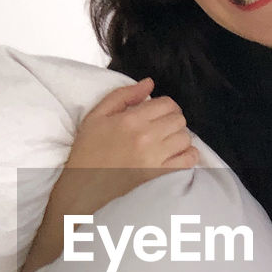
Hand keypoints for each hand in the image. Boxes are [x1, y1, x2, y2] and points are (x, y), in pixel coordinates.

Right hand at [61, 77, 198, 214]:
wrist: (83, 187)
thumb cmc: (88, 152)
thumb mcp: (97, 116)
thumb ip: (123, 95)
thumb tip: (149, 83)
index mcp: (130, 120)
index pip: (167, 103)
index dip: (165, 106)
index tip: (159, 113)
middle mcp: (146, 137)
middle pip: (179, 120)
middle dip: (173, 120)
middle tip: (162, 128)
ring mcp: (155, 158)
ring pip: (185, 138)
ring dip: (179, 138)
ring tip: (167, 142)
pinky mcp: (161, 176)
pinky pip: (188, 160)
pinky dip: (188, 155)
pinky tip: (176, 155)